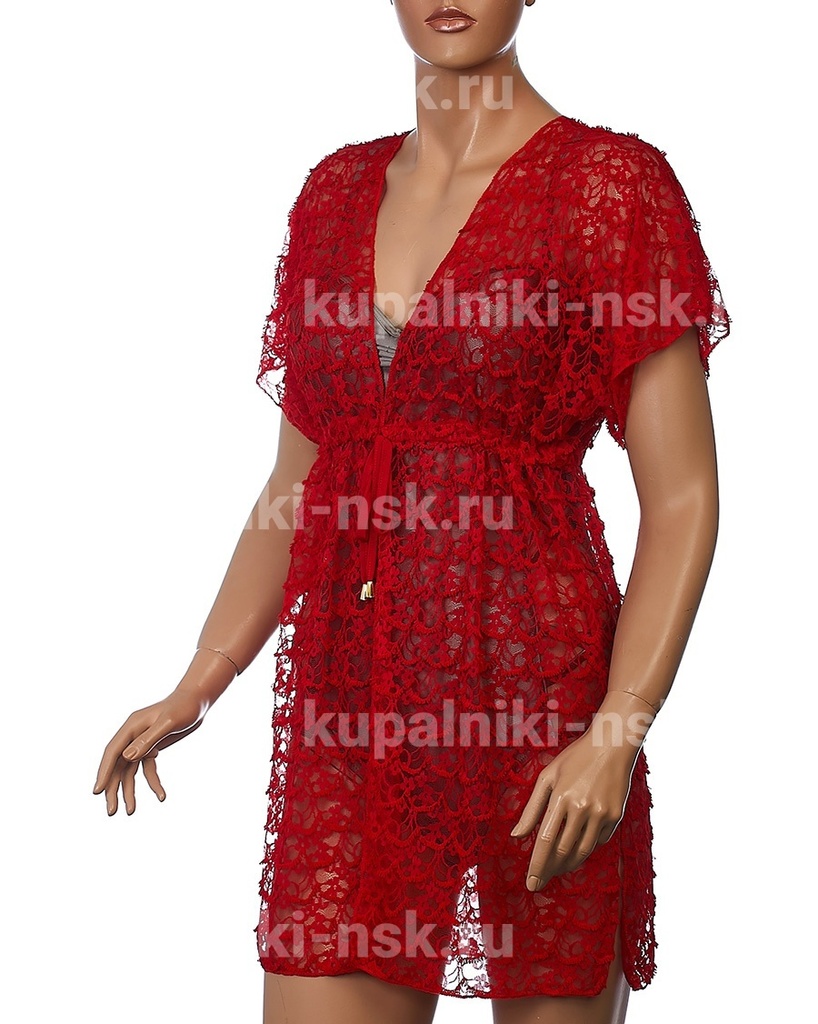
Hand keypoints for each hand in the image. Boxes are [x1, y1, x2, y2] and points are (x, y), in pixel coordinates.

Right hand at [92, 691, 206, 815]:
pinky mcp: (152, 748)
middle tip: (111, 812)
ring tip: (130, 812)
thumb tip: (127, 757)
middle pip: (117, 766)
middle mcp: (132, 736)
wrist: (198, 700)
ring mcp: (141, 743)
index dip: (104, 772)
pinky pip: (147, 770)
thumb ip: (148, 739)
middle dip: (113, 789)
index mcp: (131, 727)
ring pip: (129, 771)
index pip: (113, 752)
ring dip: (129, 791)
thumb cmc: (183, 707)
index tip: (97, 792)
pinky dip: (152, 783)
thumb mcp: (168, 722)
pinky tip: (162, 796)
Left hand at [509, 729, 638, 891]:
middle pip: (563, 851)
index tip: (531, 884)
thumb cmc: (575, 759)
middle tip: (541, 880)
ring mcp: (602, 814)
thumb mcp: (548, 776)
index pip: (545, 841)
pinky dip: (586, 848)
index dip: (537, 866)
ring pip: (582, 851)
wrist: (612, 746)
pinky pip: (599, 841)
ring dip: (567, 865)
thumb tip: (516, 836)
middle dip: (550, 870)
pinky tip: (576, 849)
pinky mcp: (616, 817)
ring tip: (556, 870)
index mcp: (561, 797)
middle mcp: (583, 808)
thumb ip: (532, 808)